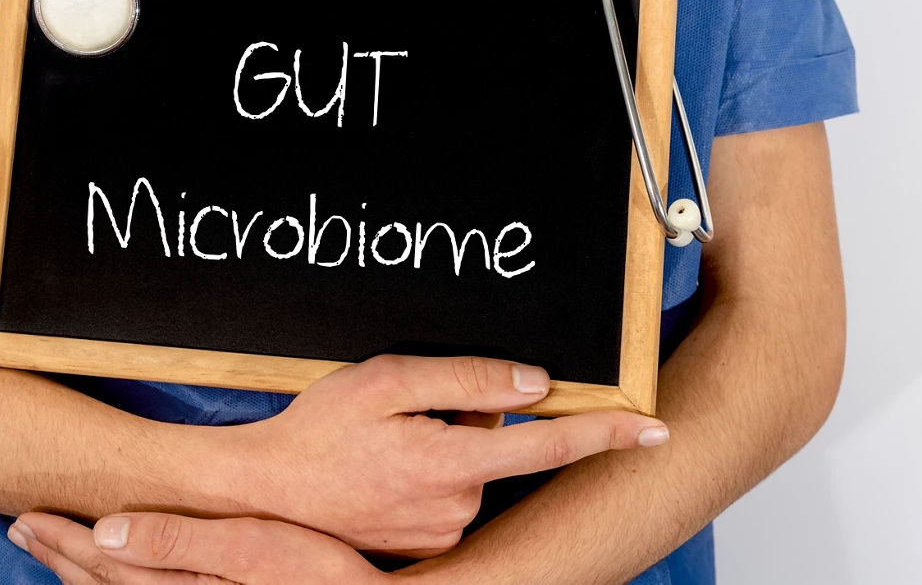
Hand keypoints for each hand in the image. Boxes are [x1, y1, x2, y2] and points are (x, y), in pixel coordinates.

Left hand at [8, 510, 389, 583]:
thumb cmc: (320, 575)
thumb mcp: (251, 547)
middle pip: (100, 584)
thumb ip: (176, 540)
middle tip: (23, 526)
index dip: (63, 537)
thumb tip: (108, 532)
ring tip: (51, 548)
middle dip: (59, 553)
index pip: (104, 563)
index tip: (29, 514)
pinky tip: (114, 578)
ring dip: (78, 574)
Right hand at [235, 354, 667, 556]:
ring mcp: (443, 531)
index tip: (656, 429)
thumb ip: (465, 378)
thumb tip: (532, 382)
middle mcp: (457, 507)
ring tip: (383, 443)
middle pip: (496, 445)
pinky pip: (450, 493)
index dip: (607, 432)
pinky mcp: (429, 543)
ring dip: (446, 444)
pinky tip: (385, 467)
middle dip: (469, 420)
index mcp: (452, 462)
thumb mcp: (385, 381)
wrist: (266, 492)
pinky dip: (431, 471)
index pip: (548, 442)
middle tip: (406, 416)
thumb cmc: (317, 433)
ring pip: (472, 468)